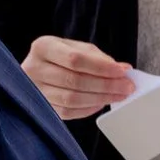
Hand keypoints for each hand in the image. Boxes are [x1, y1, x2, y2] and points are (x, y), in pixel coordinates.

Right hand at [19, 35, 133, 120]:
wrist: (37, 69)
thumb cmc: (59, 57)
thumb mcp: (75, 48)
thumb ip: (98, 58)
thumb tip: (123, 70)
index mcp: (43, 47)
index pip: (75, 59)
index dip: (101, 67)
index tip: (122, 72)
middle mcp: (33, 68)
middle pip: (74, 80)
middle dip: (105, 85)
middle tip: (126, 87)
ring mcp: (34, 91)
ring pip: (72, 99)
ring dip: (100, 98)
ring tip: (118, 95)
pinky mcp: (41, 108)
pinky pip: (68, 112)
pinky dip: (88, 109)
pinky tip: (101, 102)